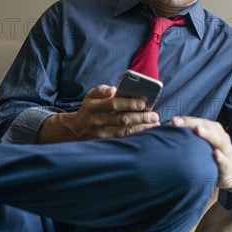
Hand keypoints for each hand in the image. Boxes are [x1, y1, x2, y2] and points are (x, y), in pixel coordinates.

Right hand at [37, 85, 159, 142]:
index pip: (112, 104)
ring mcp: (101, 133)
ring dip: (141, 128)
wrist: (76, 128)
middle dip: (139, 118)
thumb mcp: (91, 95)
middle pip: (121, 120)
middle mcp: (97, 120)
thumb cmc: (89, 108)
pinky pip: (123, 139)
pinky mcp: (106, 142)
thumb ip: (102, 90)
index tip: (142, 103)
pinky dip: (136, 136)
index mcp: (94, 106)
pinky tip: (147, 132)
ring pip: (123, 132)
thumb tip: (114, 90)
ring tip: (154, 124)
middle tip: (154, 115)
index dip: (128, 103)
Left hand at [169, 116, 231, 199]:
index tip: (171, 121)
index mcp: (212, 131)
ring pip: (218, 140)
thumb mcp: (203, 144)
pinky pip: (226, 161)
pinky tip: (215, 154)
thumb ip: (189, 137)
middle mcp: (220, 137)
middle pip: (206, 127)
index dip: (185, 121)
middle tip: (178, 122)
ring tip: (198, 130)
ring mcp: (226, 151)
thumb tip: (167, 129)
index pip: (197, 122)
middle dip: (192, 124)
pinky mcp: (230, 166)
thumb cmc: (213, 155)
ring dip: (208, 135)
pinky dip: (221, 158)